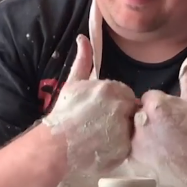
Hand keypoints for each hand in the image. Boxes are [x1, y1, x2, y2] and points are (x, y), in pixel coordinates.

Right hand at [43, 35, 136, 174]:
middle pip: (131, 110)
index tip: (102, 111)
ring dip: (122, 131)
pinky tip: (105, 146)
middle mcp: (120, 107)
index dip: (116, 103)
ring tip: (102, 136)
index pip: (126, 94)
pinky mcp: (124, 148)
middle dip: (121, 116)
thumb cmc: (63, 114)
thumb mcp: (73, 83)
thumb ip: (83, 61)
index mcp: (111, 89)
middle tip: (101, 125)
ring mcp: (123, 129)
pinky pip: (129, 145)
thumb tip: (83, 38)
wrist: (54, 146)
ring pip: (131, 128)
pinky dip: (120, 146)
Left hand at [129, 53, 186, 186]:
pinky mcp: (131, 159)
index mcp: (154, 103)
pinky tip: (153, 155)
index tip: (169, 118)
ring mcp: (134, 141)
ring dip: (141, 135)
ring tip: (160, 145)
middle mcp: (140, 120)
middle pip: (137, 113)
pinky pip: (129, 149)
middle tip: (165, 132)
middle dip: (148, 120)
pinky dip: (138, 151)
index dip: (159, 107)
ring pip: (131, 131)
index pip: (147, 98)